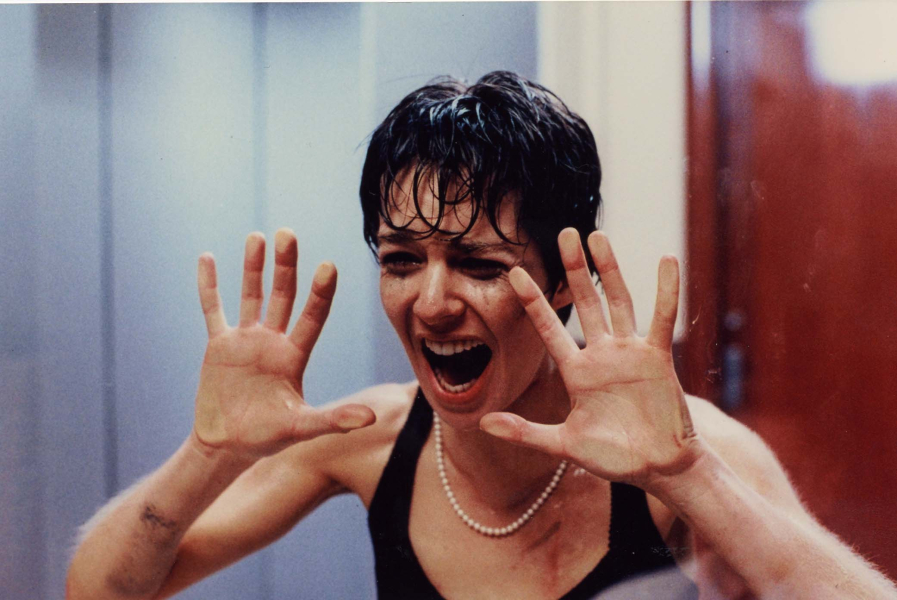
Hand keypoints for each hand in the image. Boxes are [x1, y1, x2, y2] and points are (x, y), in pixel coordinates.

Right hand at [193, 229, 374, 459]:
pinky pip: (213, 309)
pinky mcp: (219, 345)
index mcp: (295, 356)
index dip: (320, 293)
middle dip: (285, 266)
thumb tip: (371, 418)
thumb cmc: (269, 437)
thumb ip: (333, 421)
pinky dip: (209, 285)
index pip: (312, 318)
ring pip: (251, 295)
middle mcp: (273, 341)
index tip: (328, 266)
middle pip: (282, 296)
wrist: (229, 446)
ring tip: (257, 237)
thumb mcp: (302, 428)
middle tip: (288, 234)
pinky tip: (207, 258)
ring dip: (252, 267)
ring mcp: (246, 340)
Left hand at [480, 228, 698, 489]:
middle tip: (564, 233)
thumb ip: (525, 432)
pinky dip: (665, 290)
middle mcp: (601, 355)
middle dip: (573, 269)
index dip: (533, 301)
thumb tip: (482, 424)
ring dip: (608, 269)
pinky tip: (666, 260)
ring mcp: (629, 353)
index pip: (548, 329)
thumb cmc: (612, 458)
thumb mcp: (564, 444)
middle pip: (584, 302)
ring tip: (597, 236)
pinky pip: (661, 318)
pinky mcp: (657, 358)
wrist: (657, 469)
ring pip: (618, 301)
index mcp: (576, 373)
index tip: (515, 272)